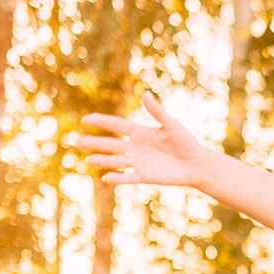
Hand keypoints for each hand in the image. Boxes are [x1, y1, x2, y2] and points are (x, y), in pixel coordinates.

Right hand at [75, 93, 225, 187]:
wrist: (195, 164)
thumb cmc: (185, 142)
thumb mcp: (171, 125)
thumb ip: (157, 112)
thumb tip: (146, 94)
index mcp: (140, 132)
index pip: (117, 125)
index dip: (102, 121)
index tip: (86, 119)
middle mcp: (135, 147)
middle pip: (111, 144)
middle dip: (95, 142)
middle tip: (77, 141)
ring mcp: (139, 162)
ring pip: (115, 161)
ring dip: (102, 160)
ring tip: (88, 159)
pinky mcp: (145, 176)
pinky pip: (128, 177)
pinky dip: (117, 178)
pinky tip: (106, 178)